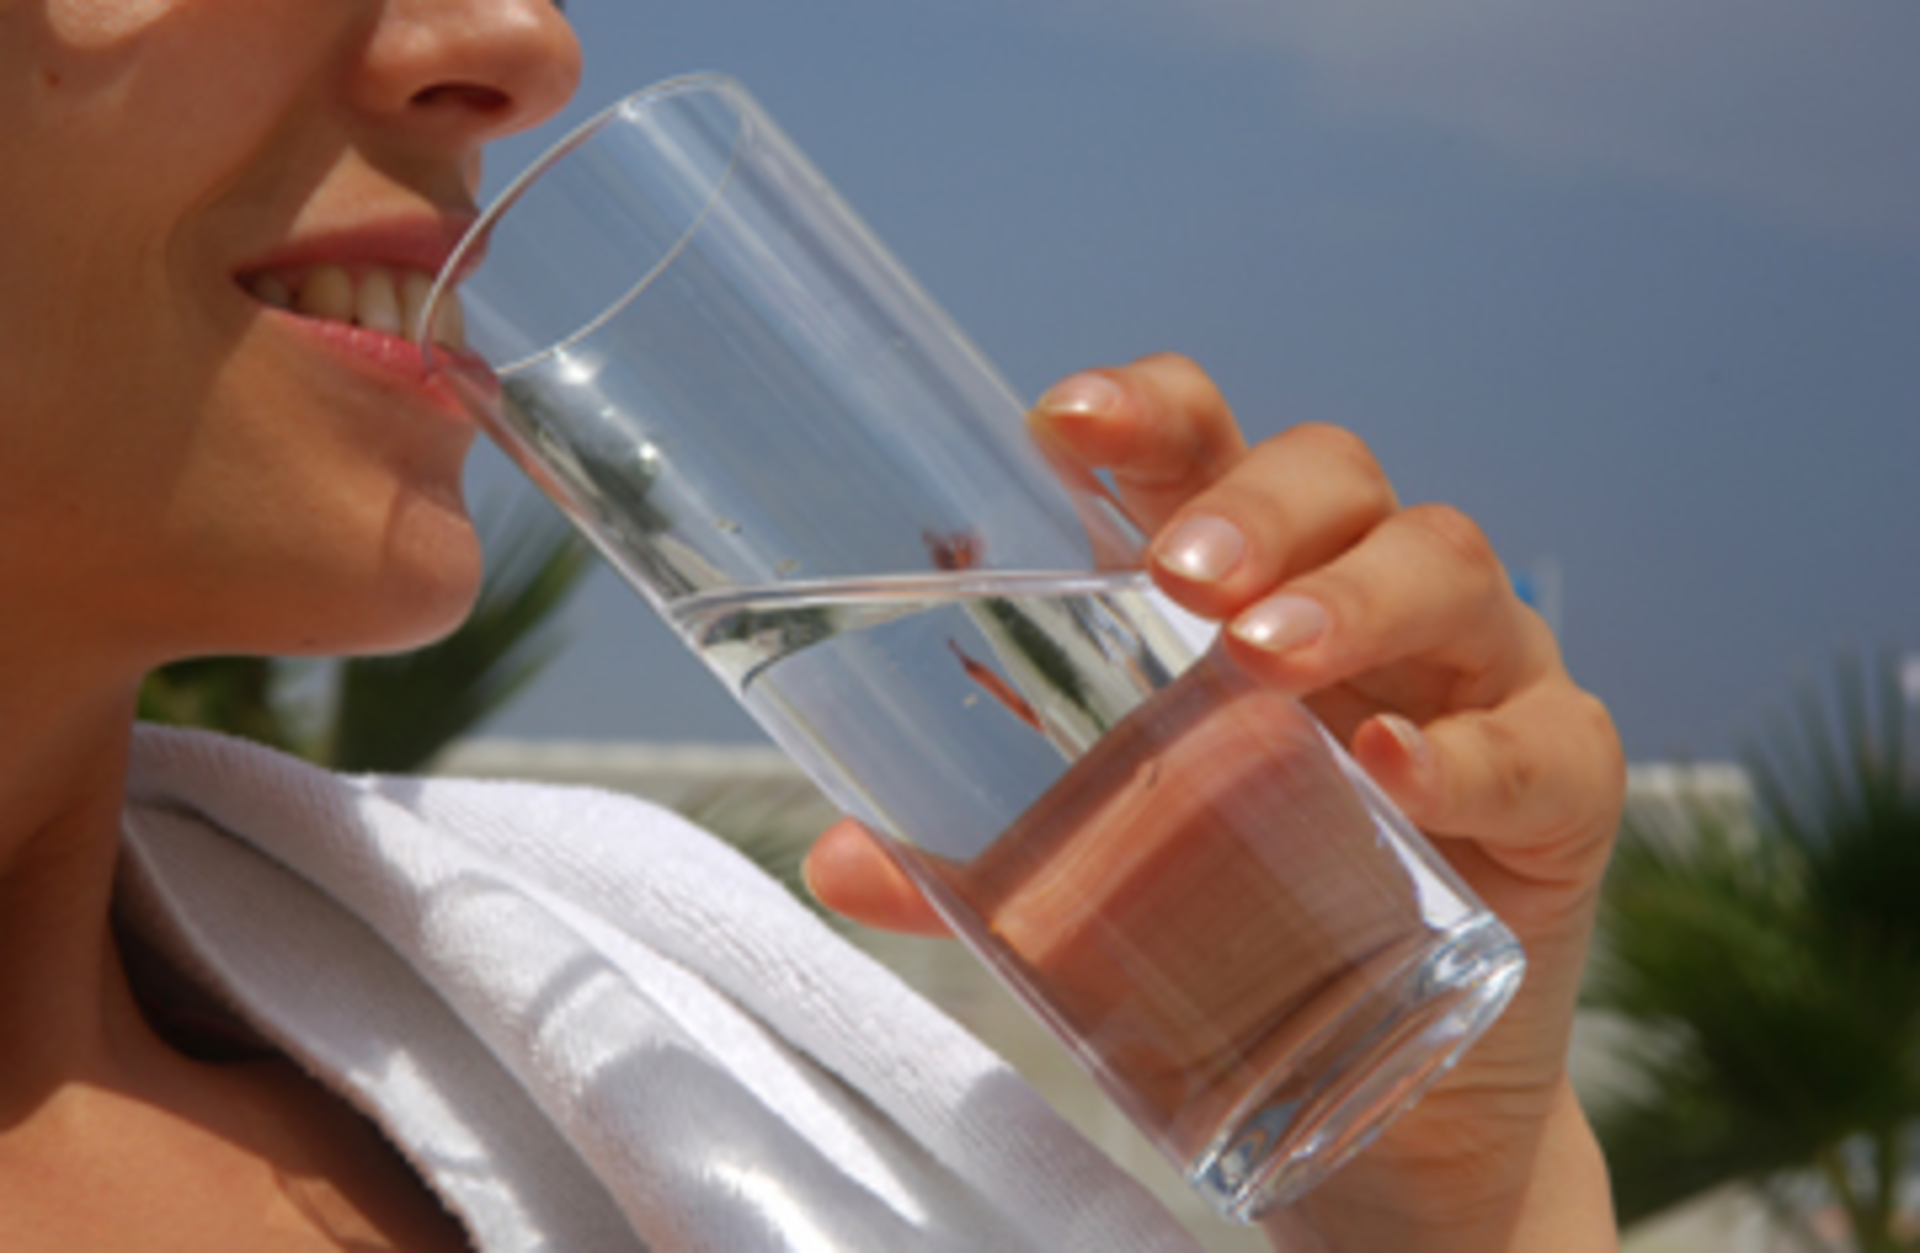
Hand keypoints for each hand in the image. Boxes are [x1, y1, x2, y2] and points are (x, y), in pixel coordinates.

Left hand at [806, 355, 1623, 1250]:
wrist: (1392, 1082)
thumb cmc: (1247, 913)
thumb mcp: (1111, 866)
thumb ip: (987, 856)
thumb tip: (839, 859)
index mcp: (1250, 586)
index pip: (1208, 448)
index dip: (1149, 413)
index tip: (1062, 421)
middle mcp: (1370, 604)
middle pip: (1338, 479)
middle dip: (1256, 508)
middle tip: (1177, 578)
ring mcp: (1478, 682)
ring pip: (1449, 569)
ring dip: (1355, 598)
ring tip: (1266, 658)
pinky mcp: (1565, 792)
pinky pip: (1549, 743)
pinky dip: (1472, 753)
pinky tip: (1399, 775)